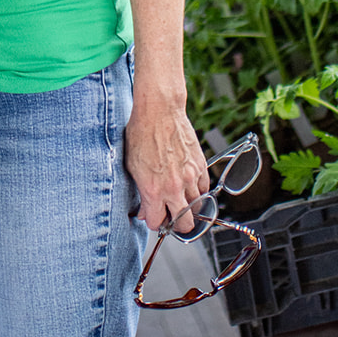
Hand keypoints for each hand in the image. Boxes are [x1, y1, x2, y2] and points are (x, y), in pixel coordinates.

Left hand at [125, 98, 208, 231]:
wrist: (159, 112)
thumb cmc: (142, 134)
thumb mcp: (132, 166)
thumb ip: (140, 192)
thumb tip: (144, 209)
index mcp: (153, 190)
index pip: (157, 222)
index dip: (154, 222)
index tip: (153, 217)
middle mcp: (174, 187)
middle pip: (185, 224)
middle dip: (177, 224)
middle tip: (170, 216)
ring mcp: (190, 177)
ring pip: (197, 208)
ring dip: (188, 207)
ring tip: (179, 199)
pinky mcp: (201, 166)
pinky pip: (205, 189)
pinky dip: (198, 192)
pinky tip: (188, 186)